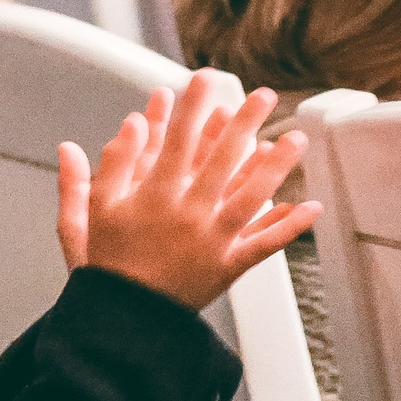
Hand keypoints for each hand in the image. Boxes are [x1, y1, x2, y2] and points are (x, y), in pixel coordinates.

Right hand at [55, 71, 323, 310]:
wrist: (122, 322)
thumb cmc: (107, 267)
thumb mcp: (91, 213)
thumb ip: (105, 167)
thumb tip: (124, 125)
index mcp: (154, 197)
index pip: (178, 140)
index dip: (193, 106)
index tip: (205, 78)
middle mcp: (187, 214)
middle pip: (222, 159)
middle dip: (245, 123)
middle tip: (264, 95)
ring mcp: (212, 241)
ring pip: (252, 196)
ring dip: (277, 166)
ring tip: (295, 139)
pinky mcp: (228, 268)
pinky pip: (264, 246)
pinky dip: (288, 228)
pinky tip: (309, 208)